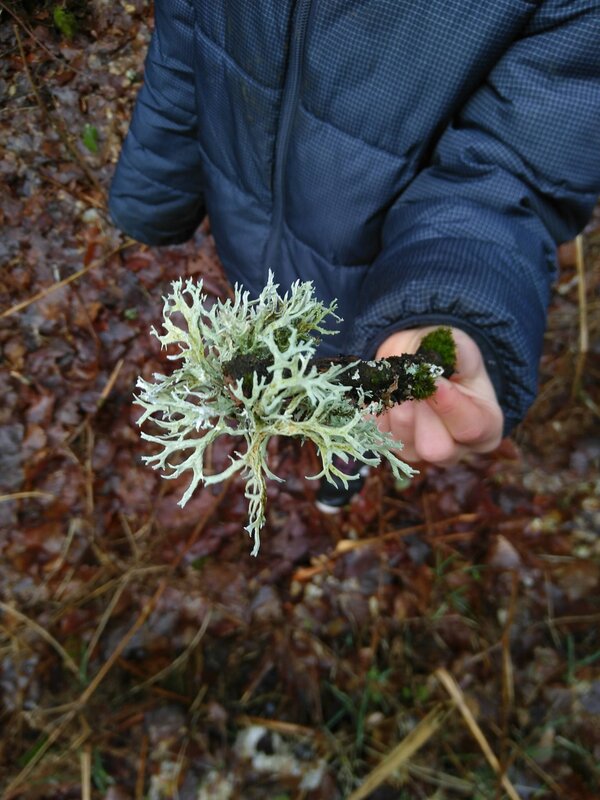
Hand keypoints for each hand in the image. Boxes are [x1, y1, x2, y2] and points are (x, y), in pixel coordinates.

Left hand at [375, 327, 502, 465]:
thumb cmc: (449, 358)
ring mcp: (420, 452)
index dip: (450, 406)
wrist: (417, 360)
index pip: (471, 428)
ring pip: (404, 443)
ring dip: (396, 407)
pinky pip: (378, 434)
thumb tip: (446, 356)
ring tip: (398, 380)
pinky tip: (385, 390)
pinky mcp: (390, 446)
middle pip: (436, 449)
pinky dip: (378, 410)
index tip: (434, 380)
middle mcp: (454, 448)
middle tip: (410, 382)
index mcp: (484, 427)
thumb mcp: (460, 349)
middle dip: (419, 413)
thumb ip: (458, 354)